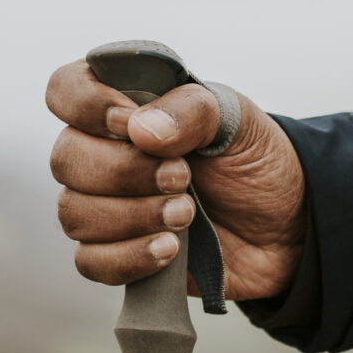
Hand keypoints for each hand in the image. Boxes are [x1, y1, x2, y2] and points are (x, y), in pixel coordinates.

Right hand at [46, 60, 305, 301]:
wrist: (287, 227)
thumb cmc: (256, 163)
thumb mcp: (238, 121)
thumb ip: (191, 111)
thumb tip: (139, 129)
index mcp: (126, 106)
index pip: (65, 90)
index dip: (87, 108)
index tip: (132, 126)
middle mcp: (105, 153)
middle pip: (66, 159)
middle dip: (125, 173)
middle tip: (183, 178)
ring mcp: (106, 206)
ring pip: (74, 214)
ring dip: (132, 217)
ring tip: (187, 216)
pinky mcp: (117, 254)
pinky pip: (90, 262)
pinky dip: (129, 257)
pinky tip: (170, 250)